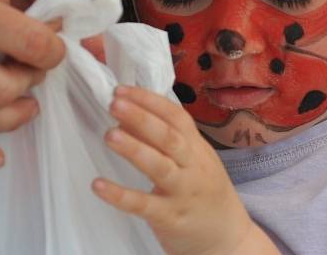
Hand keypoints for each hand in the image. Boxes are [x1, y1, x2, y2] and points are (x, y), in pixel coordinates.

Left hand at [93, 86, 279, 254]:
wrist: (228, 236)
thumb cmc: (204, 191)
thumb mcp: (192, 161)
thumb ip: (164, 140)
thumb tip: (127, 116)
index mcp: (197, 148)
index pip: (177, 116)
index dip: (150, 101)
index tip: (122, 89)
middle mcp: (193, 166)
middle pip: (170, 137)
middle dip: (142, 118)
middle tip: (114, 103)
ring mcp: (183, 192)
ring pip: (160, 167)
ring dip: (134, 149)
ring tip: (109, 134)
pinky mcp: (171, 218)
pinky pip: (144, 205)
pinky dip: (121, 195)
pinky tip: (99, 185)